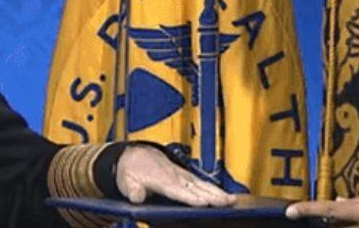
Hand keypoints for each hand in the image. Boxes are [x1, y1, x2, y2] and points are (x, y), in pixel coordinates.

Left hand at [115, 143, 234, 206]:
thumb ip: (132, 190)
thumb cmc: (132, 170)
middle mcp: (174, 176)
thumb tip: (136, 197)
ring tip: (232, 201)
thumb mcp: (126, 181)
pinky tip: (227, 198)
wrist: (136, 155)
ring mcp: (183, 175)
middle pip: (195, 187)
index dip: (189, 196)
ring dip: (218, 192)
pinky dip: (217, 190)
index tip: (202, 202)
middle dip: (211, 195)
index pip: (176, 189)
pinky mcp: (188, 177)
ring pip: (203, 185)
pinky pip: (204, 184)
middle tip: (226, 203)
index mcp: (159, 179)